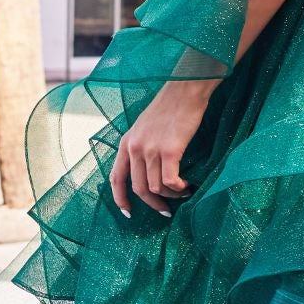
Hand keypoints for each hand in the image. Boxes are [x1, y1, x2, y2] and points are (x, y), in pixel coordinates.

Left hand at [110, 76, 217, 217]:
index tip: (128, 213)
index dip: (120, 199)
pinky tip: (187, 186)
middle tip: (166, 211)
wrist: (185, 90)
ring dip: (171, 196)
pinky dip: (179, 189)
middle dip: (153, 204)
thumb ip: (141, 147)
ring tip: (183, 192)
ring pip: (156, 188)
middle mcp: (134, 148)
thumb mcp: (145, 127)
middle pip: (139, 189)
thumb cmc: (170, 107)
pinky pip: (170, 182)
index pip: (116, 179)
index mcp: (126, 142)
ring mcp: (151, 149)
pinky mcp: (169, 151)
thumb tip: (148, 172)